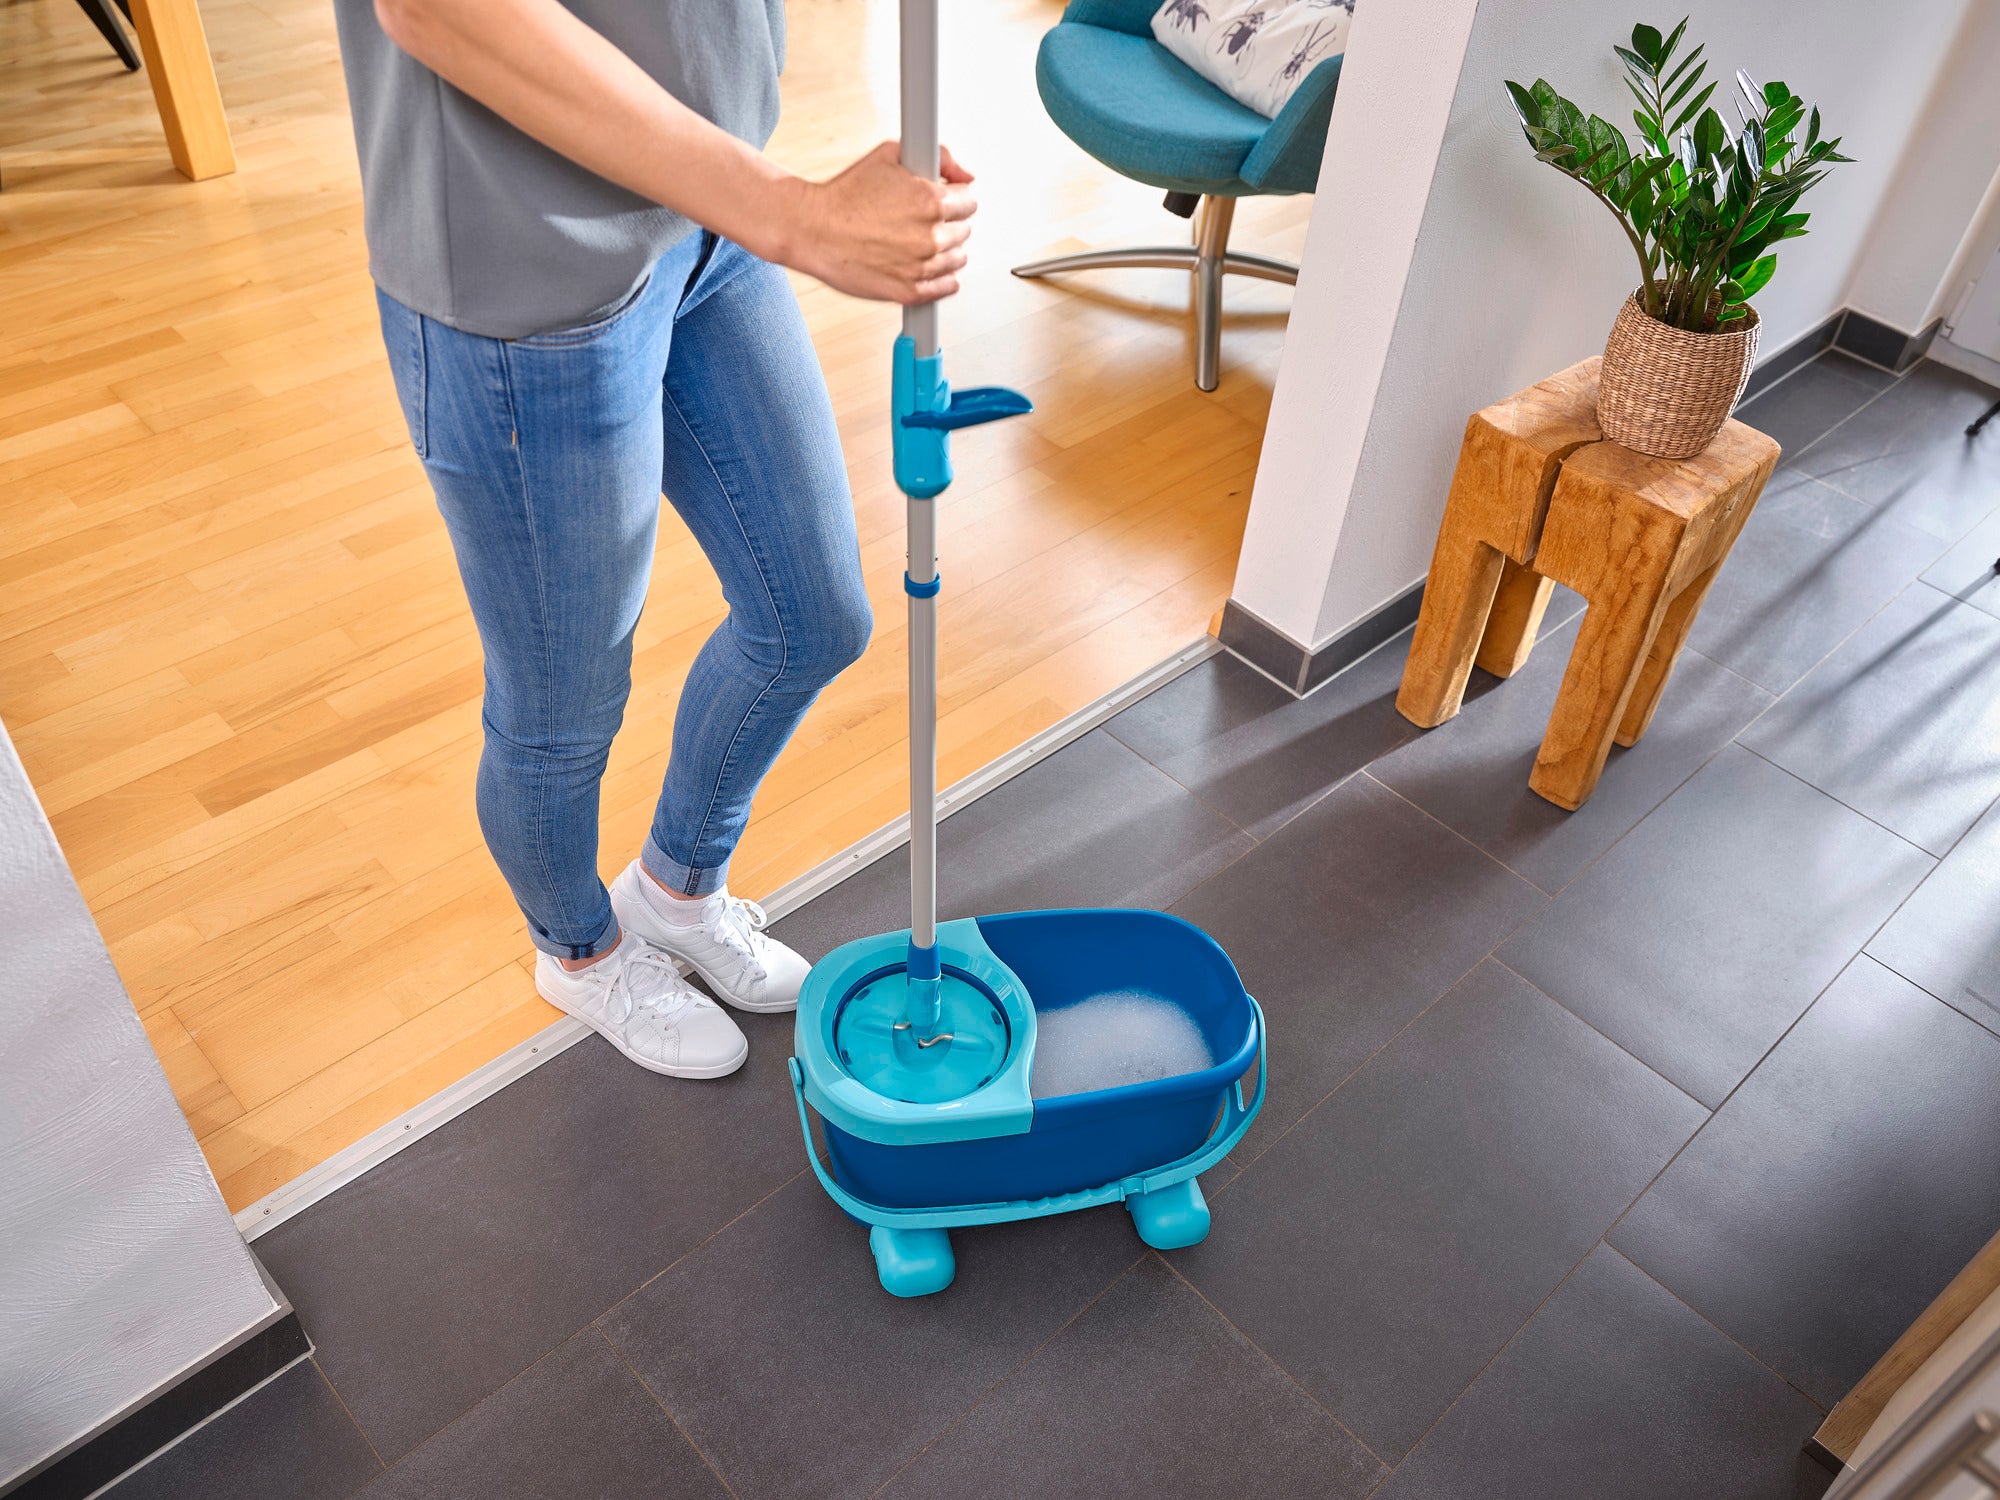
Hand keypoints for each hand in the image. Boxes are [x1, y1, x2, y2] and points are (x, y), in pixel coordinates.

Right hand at [784, 141, 975, 303]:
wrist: (813, 229)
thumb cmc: (845, 194)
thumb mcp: (891, 154)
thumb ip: (939, 157)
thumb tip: (966, 174)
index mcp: (931, 201)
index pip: (969, 201)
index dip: (954, 198)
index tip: (941, 201)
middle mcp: (931, 236)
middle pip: (963, 230)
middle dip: (947, 223)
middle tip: (920, 221)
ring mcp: (922, 267)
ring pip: (957, 259)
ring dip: (944, 250)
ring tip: (916, 242)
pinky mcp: (910, 291)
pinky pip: (946, 287)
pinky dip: (940, 278)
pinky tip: (922, 265)